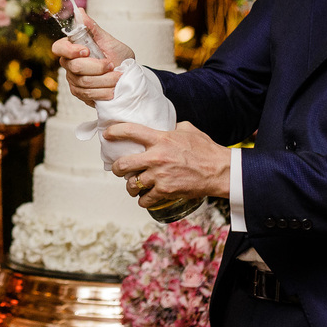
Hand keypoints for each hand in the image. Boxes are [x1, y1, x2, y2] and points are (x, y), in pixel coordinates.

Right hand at [51, 11, 134, 103]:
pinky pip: (87, 95)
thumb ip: (92, 27)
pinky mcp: (80, 93)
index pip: (58, 48)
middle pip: (75, 67)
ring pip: (83, 82)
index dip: (71, 50)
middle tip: (112, 65)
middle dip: (97, 67)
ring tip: (117, 77)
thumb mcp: (108, 39)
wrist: (127, 74)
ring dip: (104, 81)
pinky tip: (112, 90)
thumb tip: (79, 12)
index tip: (87, 51)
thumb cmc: (117, 55)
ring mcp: (72, 80)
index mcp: (71, 47)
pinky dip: (103, 92)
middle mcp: (69, 64)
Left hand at [107, 122, 230, 206]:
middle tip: (118, 169)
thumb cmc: (206, 149)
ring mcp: (159, 176)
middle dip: (117, 168)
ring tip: (133, 186)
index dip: (114, 132)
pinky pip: (145, 199)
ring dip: (130, 187)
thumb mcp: (188, 130)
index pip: (129, 131)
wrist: (219, 171)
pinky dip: (143, 200)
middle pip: (122, 164)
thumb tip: (164, 126)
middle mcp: (156, 157)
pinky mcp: (165, 191)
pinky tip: (145, 199)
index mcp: (160, 138)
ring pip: (131, 185)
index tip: (107, 135)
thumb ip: (172, 127)